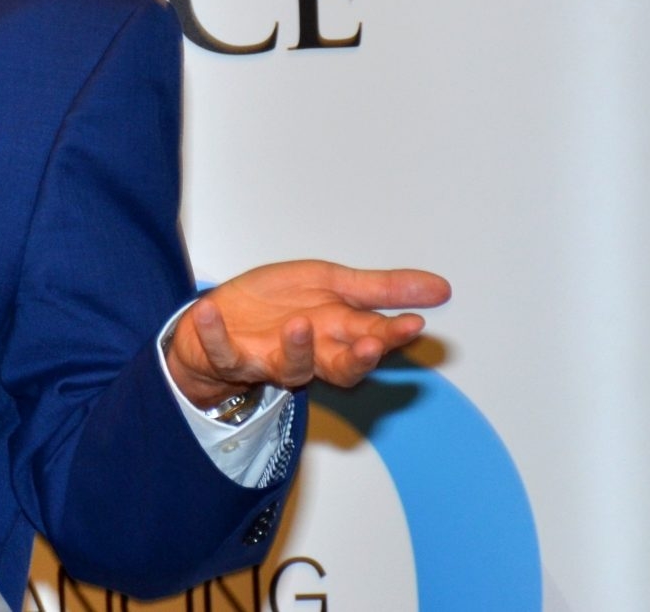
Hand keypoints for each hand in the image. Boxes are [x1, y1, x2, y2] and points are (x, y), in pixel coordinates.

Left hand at [165, 260, 449, 408]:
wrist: (223, 317)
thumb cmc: (279, 304)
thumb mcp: (333, 284)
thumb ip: (383, 290)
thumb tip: (441, 288)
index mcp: (335, 334)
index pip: (372, 339)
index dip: (392, 336)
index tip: (412, 325)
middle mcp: (308, 354)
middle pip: (340, 366)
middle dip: (358, 357)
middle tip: (374, 342)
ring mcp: (268, 359)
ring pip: (290, 367)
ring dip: (296, 349)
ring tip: (300, 325)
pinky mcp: (229, 356)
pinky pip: (222, 351)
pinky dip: (214, 334)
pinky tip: (208, 310)